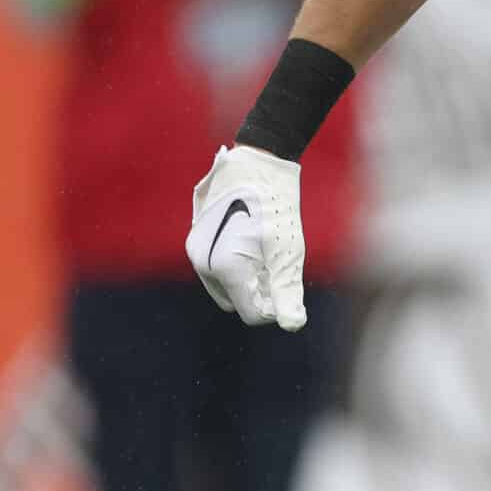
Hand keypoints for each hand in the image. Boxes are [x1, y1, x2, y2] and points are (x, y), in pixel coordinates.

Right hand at [188, 145, 308, 328]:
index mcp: (224, 268)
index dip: (275, 304)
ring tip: (263, 248)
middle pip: (238, 302)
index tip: (286, 278)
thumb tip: (293, 325)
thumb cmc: (277, 208)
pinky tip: (250, 239)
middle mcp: (203, 263)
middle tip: (275, 261)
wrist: (257, 165)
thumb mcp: (287, 251)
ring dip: (247, 278)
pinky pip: (217, 269)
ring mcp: (197, 251)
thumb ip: (287, 291)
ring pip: (227, 286)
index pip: (252, 313)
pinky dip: (235, 264)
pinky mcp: (196, 240)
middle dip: (259, 291)